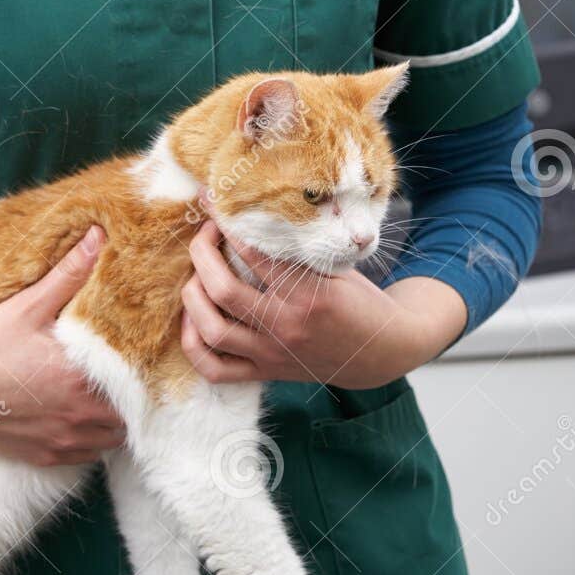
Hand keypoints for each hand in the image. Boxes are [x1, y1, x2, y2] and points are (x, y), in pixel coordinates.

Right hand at [0, 224, 127, 465]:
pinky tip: (77, 415)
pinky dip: (91, 440)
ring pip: (113, 438)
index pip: (136, 378)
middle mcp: (78, 415)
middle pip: (130, 411)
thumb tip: (98, 237)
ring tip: (103, 392)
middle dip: (130, 393)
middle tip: (123, 370)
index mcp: (80, 377)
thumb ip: (67, 275)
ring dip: (113, 418)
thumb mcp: (25, 307)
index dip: (142, 366)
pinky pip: (88, 456)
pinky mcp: (46, 457)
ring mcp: (63, 441)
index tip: (139, 350)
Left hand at [180, 192, 466, 388]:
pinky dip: (193, 344)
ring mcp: (272, 353)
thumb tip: (254, 214)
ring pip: (212, 329)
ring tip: (195, 274)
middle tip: (205, 234)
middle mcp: (286, 326)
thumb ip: (299, 248)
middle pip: (222, 289)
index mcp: (309, 295)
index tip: (212, 201)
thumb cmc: (361, 301)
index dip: (227, 222)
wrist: (382, 353)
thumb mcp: (339, 266)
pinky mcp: (265, 373)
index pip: (254, 253)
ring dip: (192, 296)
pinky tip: (193, 319)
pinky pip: (214, 369)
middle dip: (202, 253)